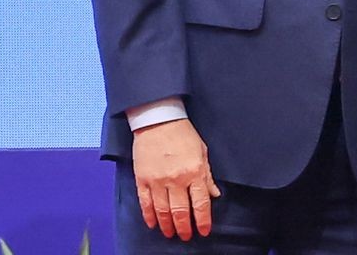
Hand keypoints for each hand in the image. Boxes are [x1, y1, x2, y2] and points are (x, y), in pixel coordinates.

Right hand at [131, 118, 221, 238]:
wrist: (158, 119)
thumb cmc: (183, 133)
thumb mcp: (202, 151)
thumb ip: (207, 175)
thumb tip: (214, 194)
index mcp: (194, 171)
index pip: (201, 203)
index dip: (203, 220)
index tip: (204, 231)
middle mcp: (176, 179)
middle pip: (181, 211)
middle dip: (184, 227)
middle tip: (186, 236)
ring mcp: (158, 180)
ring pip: (163, 211)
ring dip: (167, 225)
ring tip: (170, 233)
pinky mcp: (142, 179)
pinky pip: (145, 203)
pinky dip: (149, 216)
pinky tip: (153, 224)